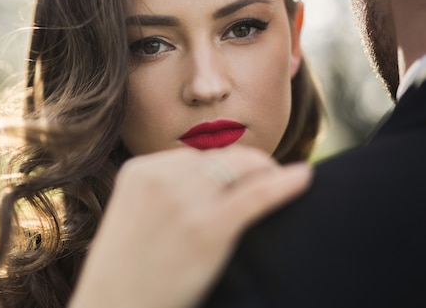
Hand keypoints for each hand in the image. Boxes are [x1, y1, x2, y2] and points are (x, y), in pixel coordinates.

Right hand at [69, 146, 311, 307]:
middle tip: (270, 178)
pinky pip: (257, 195)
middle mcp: (160, 177)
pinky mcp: (208, 229)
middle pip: (219, 158)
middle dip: (248, 166)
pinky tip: (304, 178)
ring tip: (283, 182)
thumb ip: (163, 190)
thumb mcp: (132, 215)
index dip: (223, 168)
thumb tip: (213, 179)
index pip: (193, 157)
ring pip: (242, 168)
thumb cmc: (126, 272)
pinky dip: (285, 185)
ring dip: (265, 174)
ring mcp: (184, 201)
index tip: (243, 175)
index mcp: (138, 171)